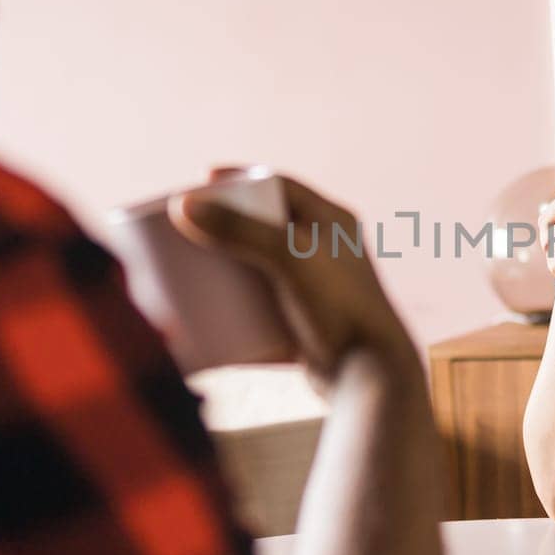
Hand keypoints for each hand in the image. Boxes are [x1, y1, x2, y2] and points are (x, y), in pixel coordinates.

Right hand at [172, 171, 418, 386]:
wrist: (370, 377)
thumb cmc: (337, 310)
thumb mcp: (288, 260)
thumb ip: (239, 229)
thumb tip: (184, 206)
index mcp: (334, 222)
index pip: (282, 185)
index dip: (241, 178)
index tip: (203, 179)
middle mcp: (329, 251)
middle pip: (269, 223)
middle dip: (229, 221)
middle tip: (191, 224)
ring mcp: (320, 288)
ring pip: (266, 265)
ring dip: (232, 261)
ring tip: (196, 262)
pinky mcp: (309, 323)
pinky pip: (267, 304)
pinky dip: (241, 301)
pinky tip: (214, 302)